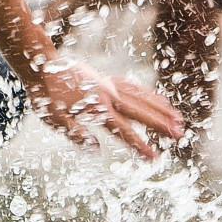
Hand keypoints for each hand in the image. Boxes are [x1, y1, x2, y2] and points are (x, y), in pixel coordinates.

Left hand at [27, 59, 184, 160]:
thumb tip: (96, 149)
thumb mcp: (54, 119)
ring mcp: (108, 85)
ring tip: (179, 118)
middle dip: (161, 124)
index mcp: (96, 109)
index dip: (140, 145)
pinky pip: (132, 86)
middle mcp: (107, 96)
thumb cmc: (44, 95)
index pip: (124, 131)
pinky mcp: (105, 78)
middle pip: (140, 112)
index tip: (155, 157)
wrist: (41, 64)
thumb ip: (75, 133)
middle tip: (180, 134)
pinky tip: (156, 99)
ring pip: (141, 97)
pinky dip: (147, 94)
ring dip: (161, 108)